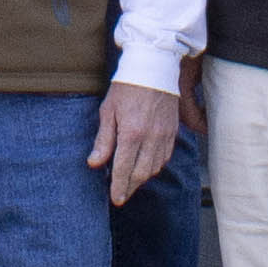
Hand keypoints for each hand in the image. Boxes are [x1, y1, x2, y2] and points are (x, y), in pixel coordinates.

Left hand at [90, 78, 182, 204]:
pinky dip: (155, 166)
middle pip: (141, 173)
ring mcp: (164, 135)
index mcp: (132, 133)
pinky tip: (146, 167)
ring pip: (155, 168)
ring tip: (131, 182)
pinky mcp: (173, 131)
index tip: (116, 198)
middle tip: (121, 196)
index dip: (119, 186)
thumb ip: (103, 140)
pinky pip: (165, 157)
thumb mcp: (108, 111)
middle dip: (131, 187)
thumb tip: (94, 163)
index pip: (124, 169)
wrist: (154, 67)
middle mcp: (151, 138)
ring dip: (142, 178)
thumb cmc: (127, 87)